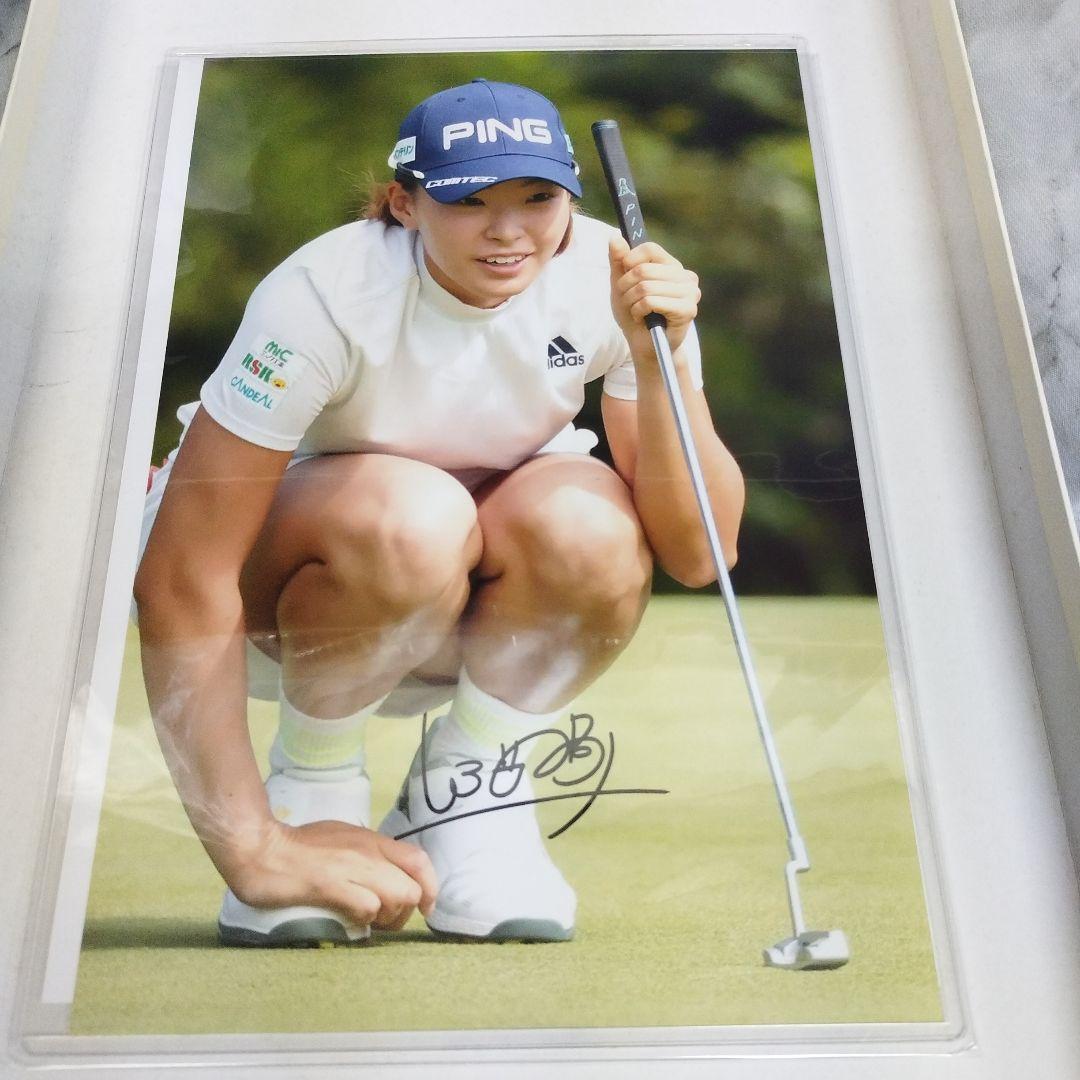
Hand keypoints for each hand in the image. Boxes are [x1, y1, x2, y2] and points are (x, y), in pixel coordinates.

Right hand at [227, 818, 437, 930]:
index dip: (431, 886)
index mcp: (371, 839)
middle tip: (386, 920)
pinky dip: (365, 921)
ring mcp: (351, 868)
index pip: (419, 859)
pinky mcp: (331, 886)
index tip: (426, 906)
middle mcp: (367, 851)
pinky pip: (367, 908)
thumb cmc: (297, 846)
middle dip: (406, 911)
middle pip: (413, 887)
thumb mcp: (341, 839)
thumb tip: (384, 876)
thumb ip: (365, 855)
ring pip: (396, 898)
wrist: (261, 848)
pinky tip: (350, 921)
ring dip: (387, 918)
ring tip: (367, 921)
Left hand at [608, 235, 699, 361]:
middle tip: (628, 301)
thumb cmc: (635, 315)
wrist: (644, 346)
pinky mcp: (688, 310)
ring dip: (631, 302)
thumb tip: (615, 237)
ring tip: (635, 311)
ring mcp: (690, 293)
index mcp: (672, 266)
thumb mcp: (621, 285)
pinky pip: (651, 302)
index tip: (624, 277)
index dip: (629, 261)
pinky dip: (639, 312)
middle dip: (626, 287)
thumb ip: (618, 261)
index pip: (649, 249)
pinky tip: (643, 319)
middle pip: (643, 269)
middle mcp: (685, 276)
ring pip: (645, 286)